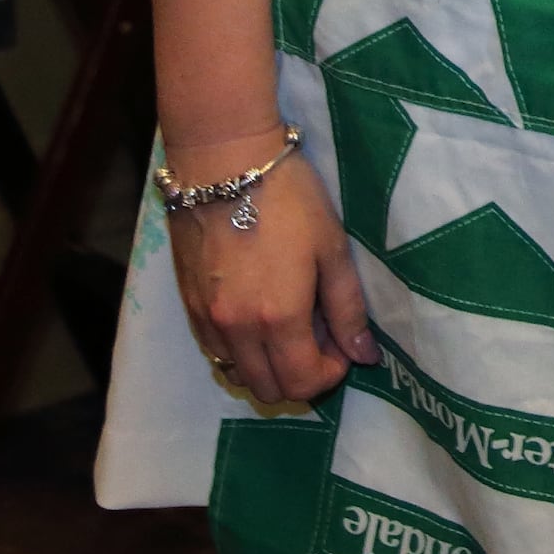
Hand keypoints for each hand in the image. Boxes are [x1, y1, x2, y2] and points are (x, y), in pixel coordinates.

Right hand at [165, 136, 370, 405]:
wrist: (223, 164)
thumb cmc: (290, 200)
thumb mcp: (332, 249)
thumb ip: (348, 309)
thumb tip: (364, 355)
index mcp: (279, 319)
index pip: (302, 382)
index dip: (330, 374)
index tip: (342, 348)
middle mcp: (237, 330)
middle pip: (268, 389)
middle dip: (300, 377)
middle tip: (320, 342)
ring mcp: (207, 321)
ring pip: (238, 374)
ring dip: (268, 367)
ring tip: (290, 330)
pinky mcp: (188, 306)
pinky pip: (215, 352)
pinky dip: (241, 352)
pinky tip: (258, 320)